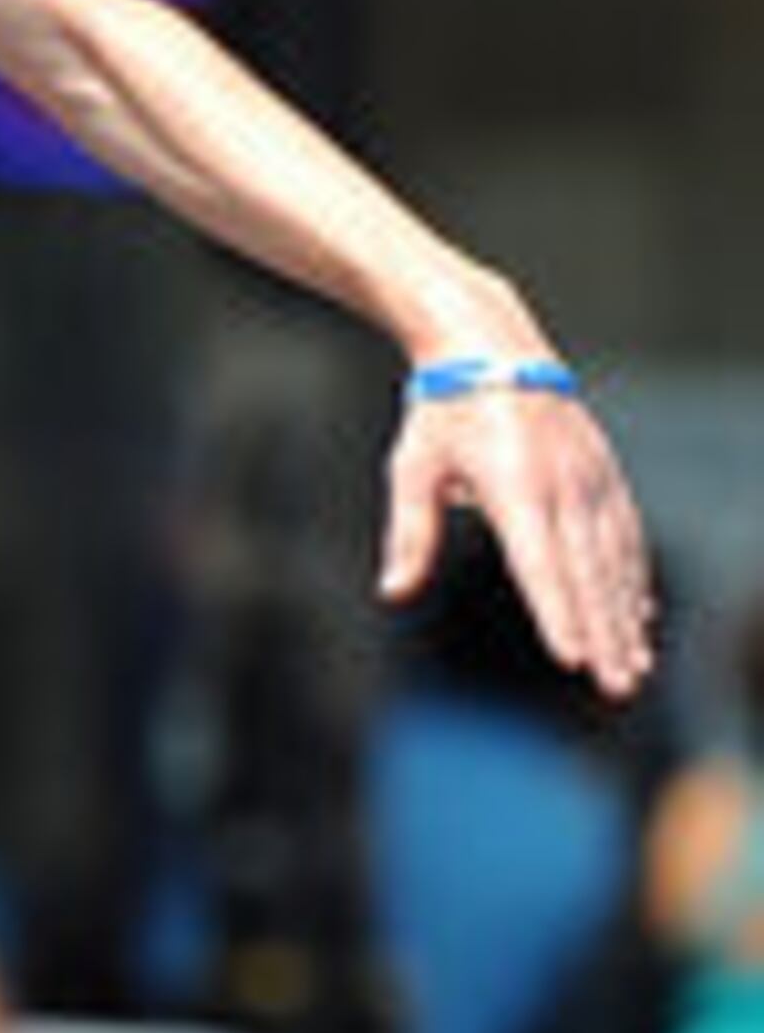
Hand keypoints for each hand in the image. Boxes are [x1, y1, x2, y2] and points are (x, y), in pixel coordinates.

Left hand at [379, 377, 658, 697]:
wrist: (488, 344)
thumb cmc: (441, 413)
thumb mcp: (412, 468)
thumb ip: (411, 532)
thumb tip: (393, 593)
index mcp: (515, 486)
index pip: (540, 565)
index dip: (557, 615)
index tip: (572, 659)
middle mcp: (564, 484)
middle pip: (588, 575)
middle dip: (605, 636)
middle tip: (618, 689)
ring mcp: (591, 477)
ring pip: (615, 561)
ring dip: (626, 619)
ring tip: (634, 670)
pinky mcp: (602, 472)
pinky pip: (624, 535)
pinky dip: (633, 579)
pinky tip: (639, 618)